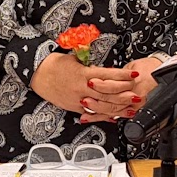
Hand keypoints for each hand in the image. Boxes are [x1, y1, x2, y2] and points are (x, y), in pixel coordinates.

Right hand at [29, 53, 153, 122]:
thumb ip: (91, 66)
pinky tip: (114, 117)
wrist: (38, 74)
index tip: (134, 74)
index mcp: (84, 73)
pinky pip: (92, 113)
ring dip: (118, 108)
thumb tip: (105, 70)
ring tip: (130, 108)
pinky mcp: (74, 107)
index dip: (123, 75)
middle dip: (125, 94)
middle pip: (108, 93)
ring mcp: (78, 99)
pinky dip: (104, 116)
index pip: (108, 74)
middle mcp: (82, 88)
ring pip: (102, 106)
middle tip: (138, 94)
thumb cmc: (56, 65)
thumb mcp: (75, 59)